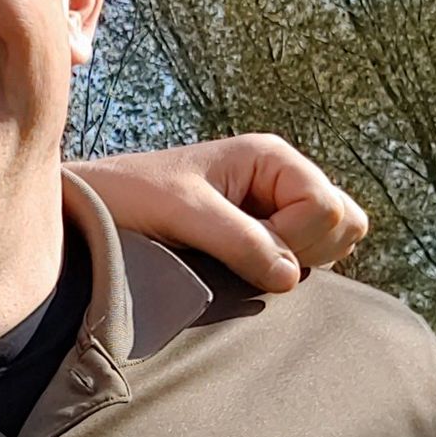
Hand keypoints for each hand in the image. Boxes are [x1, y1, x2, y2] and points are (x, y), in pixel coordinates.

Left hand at [69, 134, 367, 292]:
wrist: (92, 209)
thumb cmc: (130, 196)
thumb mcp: (183, 213)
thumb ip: (239, 241)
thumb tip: (291, 278)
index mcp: (270, 158)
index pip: (327, 208)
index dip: (294, 238)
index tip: (244, 245)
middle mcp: (280, 180)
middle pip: (343, 224)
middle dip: (308, 249)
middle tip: (249, 254)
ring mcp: (274, 211)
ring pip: (331, 244)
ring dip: (297, 262)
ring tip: (244, 262)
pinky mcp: (259, 238)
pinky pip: (303, 260)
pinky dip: (284, 272)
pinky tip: (243, 271)